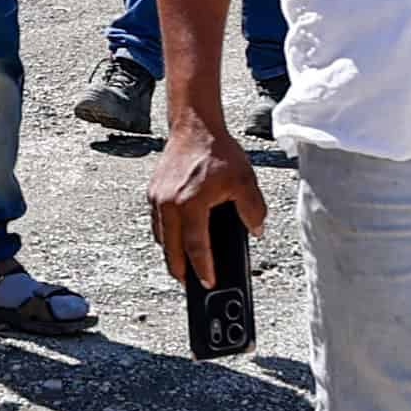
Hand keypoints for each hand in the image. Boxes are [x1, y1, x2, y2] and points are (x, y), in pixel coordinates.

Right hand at [145, 102, 265, 288]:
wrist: (194, 126)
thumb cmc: (217, 151)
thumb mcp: (245, 180)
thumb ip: (253, 209)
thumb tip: (256, 230)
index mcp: (190, 203)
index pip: (195, 246)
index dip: (202, 268)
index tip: (208, 282)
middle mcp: (169, 203)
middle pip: (170, 249)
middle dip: (179, 270)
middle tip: (189, 284)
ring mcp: (157, 198)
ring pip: (161, 237)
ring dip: (171, 253)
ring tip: (183, 264)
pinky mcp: (153, 192)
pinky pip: (157, 223)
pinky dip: (166, 235)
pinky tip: (177, 239)